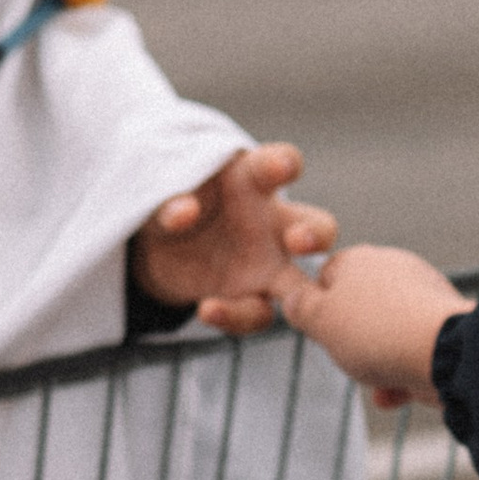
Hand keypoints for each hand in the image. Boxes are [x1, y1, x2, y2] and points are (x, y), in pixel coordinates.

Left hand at [135, 145, 334, 335]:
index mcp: (255, 180)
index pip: (282, 163)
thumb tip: (182, 213)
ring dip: (305, 292)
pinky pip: (257, 314)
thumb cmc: (175, 200)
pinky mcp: (250, 296)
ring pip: (304, 281)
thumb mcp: (163, 190)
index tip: (281, 167)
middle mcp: (273, 222)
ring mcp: (268, 263)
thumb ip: (170, 198)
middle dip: (316, 234)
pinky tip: (208, 309)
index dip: (285, 164)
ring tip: (286, 302)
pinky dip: (235, 316)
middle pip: (318, 227)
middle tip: (298, 241)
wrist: (160, 245)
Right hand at [277, 235, 468, 411]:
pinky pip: (412, 353)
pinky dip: (400, 376)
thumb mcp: (320, 320)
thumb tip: (291, 297)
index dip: (316, 306)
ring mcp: (424, 299)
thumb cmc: (378, 333)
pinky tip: (394, 393)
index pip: (326, 275)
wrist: (445, 354)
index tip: (318, 329)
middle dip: (350, 340)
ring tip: (377, 379)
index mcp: (361, 259)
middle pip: (358, 310)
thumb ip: (300, 308)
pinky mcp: (445, 329)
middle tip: (347, 357)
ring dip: (375, 364)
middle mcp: (395, 271)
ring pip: (386, 335)